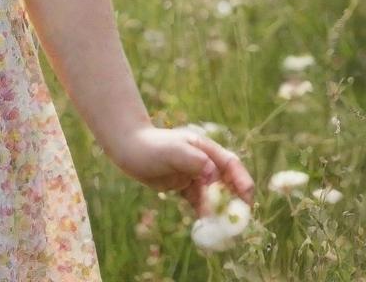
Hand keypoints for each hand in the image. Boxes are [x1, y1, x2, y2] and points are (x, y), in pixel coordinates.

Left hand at [109, 124, 254, 217]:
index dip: (242, 182)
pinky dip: (205, 213)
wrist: (128, 150)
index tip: (246, 200)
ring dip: (219, 211)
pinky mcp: (185, 187)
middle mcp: (203, 162)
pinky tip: (205, 225)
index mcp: (205, 149)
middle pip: (227, 183)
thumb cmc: (151, 146)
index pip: (231, 165)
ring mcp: (195, 175)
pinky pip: (200, 202)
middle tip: (235, 221)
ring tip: (219, 227)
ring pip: (214, 196)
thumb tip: (213, 176)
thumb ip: (195, 161)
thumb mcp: (174, 151)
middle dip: (233, 201)